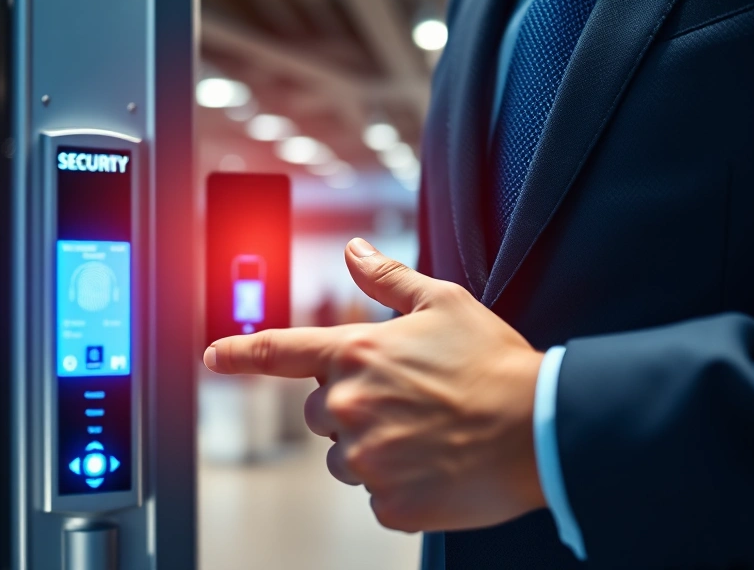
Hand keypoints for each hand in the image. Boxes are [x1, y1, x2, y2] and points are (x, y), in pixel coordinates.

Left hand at [203, 238, 546, 532]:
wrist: (539, 428)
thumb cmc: (493, 364)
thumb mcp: (444, 303)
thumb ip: (388, 279)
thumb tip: (354, 251)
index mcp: (355, 353)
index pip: (279, 351)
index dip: (240, 353)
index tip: (214, 355)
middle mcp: (349, 406)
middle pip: (318, 415)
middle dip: (349, 408)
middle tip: (405, 404)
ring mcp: (366, 459)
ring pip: (344, 460)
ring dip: (372, 450)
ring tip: (425, 436)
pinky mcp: (389, 502)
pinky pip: (376, 496)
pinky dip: (399, 486)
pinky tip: (435, 466)